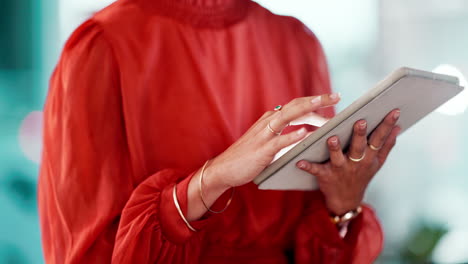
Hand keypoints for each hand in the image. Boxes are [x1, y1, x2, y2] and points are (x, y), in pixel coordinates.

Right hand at [205, 93, 340, 190]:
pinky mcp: (261, 150)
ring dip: (305, 109)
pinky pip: (278, 141)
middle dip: (316, 100)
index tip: (333, 98)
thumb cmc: (248, 157)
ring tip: (322, 103)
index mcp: (271, 120)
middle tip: (336, 96)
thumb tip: (307, 134)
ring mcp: (264, 135)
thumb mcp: (268, 143)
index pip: (296, 106)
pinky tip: (304, 132)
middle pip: (295, 106)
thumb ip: (286, 137)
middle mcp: (268, 122)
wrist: (225, 169)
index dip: (315, 101)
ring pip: (287, 116)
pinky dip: (292, 135)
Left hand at [296, 109, 400, 214]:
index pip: (379, 139)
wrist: (346, 201)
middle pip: (359, 147)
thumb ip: (386, 146)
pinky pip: (315, 170)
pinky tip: (299, 162)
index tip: (394, 111)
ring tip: (331, 138)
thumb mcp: (377, 163)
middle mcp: (356, 163)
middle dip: (360, 135)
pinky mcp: (325, 176)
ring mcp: (340, 170)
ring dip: (334, 148)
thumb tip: (398, 127)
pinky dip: (308, 166)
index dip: (387, 125)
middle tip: (360, 121)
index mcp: (369, 158)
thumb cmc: (361, 176)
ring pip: (337, 158)